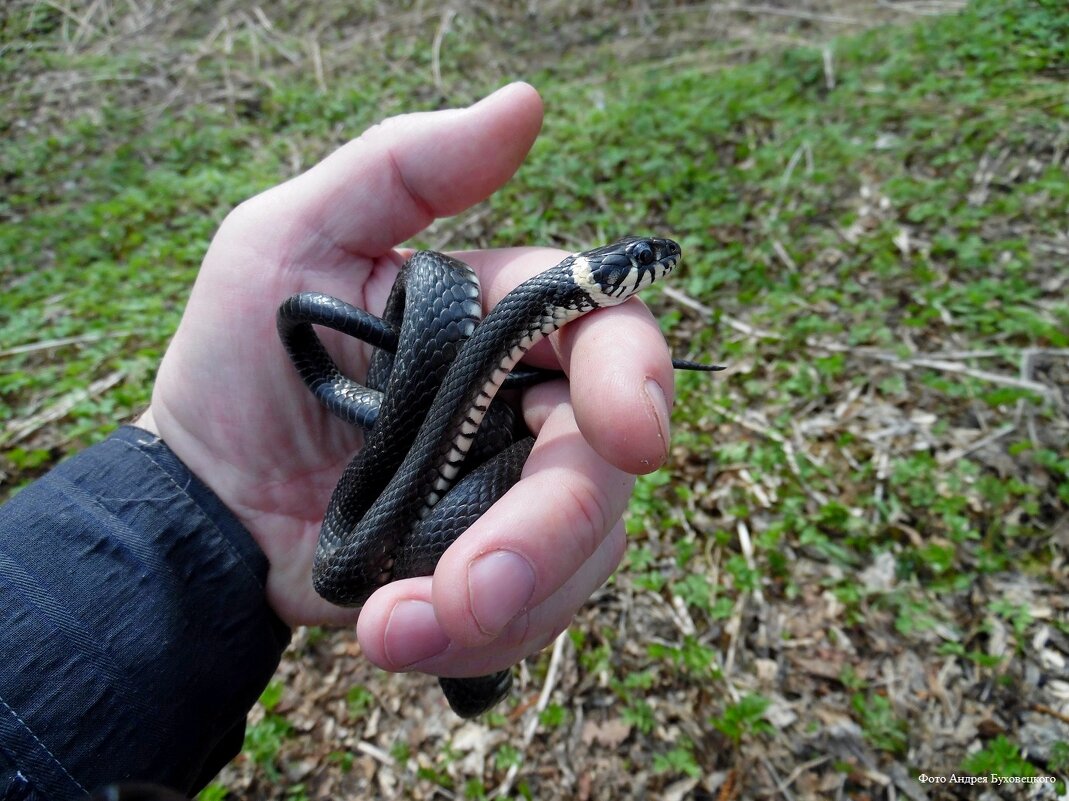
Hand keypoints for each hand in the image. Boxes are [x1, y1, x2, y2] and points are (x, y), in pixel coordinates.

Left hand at [138, 83, 679, 679]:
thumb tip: (525, 105)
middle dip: (552, 531)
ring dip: (505, 600)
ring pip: (585, 552)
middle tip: (471, 587)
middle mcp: (527, 406)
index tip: (629, 432)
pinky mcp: (493, 574)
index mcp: (503, 322)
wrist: (200, 504)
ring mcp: (513, 495)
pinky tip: (389, 634)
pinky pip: (536, 614)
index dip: (635, 378)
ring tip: (391, 624)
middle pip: (604, 465)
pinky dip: (473, 639)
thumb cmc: (238, 364)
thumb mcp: (289, 240)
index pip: (607, 334)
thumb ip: (402, 168)